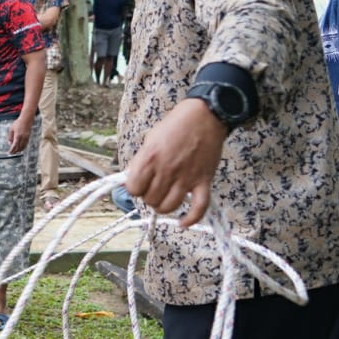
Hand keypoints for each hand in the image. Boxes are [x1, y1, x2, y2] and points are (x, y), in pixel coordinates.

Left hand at [7, 108, 35, 154]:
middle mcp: (22, 138)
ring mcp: (26, 138)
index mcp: (17, 136)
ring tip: (15, 151)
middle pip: (19, 148)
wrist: (26, 119)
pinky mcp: (28, 137)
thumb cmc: (18, 123)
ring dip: (19, 150)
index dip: (12, 150)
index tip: (9, 153)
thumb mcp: (11, 129)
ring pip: (23, 147)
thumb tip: (9, 143)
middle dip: (15, 151)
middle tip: (11, 153)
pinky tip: (20, 148)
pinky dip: (22, 147)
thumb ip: (10, 137)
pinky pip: (25, 144)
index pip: (14, 146)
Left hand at [124, 99, 227, 227]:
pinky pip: (199, 208)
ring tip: (165, 198)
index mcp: (150, 158)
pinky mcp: (204, 180)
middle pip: (150, 200)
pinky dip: (191, 219)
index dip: (135, 188)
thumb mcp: (150, 139)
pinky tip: (183, 223)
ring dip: (164, 206)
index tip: (140, 183)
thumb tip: (132, 180)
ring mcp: (187, 177)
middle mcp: (167, 170)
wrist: (206, 114)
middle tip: (154, 187)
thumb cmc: (175, 125)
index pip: (133, 189)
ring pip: (169, 207)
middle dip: (149, 196)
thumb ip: (141, 161)